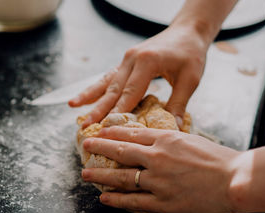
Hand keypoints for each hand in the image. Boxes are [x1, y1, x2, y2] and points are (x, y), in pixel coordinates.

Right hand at [69, 25, 208, 128]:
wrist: (187, 30)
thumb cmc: (191, 53)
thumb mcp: (190, 79)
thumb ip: (178, 104)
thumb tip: (173, 129)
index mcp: (147, 62)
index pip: (130, 93)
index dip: (117, 113)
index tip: (106, 129)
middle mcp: (132, 59)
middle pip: (112, 90)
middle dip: (98, 110)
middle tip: (85, 127)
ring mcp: (126, 59)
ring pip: (105, 82)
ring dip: (90, 97)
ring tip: (73, 108)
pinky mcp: (125, 61)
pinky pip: (108, 77)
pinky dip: (95, 88)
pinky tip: (83, 97)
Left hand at [81, 126, 241, 212]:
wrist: (235, 179)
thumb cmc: (217, 158)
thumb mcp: (190, 139)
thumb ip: (168, 140)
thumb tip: (151, 140)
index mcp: (165, 139)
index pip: (131, 133)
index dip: (112, 132)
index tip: (100, 131)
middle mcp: (157, 158)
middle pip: (121, 151)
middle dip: (100, 148)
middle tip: (85, 146)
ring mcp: (158, 181)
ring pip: (122, 177)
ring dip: (101, 175)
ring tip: (85, 174)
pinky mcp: (163, 202)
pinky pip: (134, 201)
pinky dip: (117, 200)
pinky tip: (104, 198)